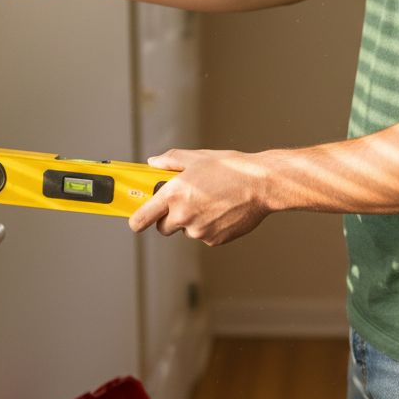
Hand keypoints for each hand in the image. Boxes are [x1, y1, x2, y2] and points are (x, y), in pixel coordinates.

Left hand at [127, 149, 273, 245]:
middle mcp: (183, 216)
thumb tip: (153, 163)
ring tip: (211, 202)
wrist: (261, 185)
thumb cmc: (231, 169)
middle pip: (163, 228)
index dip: (136, 221)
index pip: (141, 219)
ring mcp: (199, 231)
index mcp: (173, 194)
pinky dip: (209, 227)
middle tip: (185, 203)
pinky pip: (204, 236)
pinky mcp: (214, 240)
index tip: (136, 220)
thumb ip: (170, 161)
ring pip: (186, 231)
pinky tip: (222, 211)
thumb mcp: (196, 158)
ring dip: (192, 221)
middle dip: (169, 218)